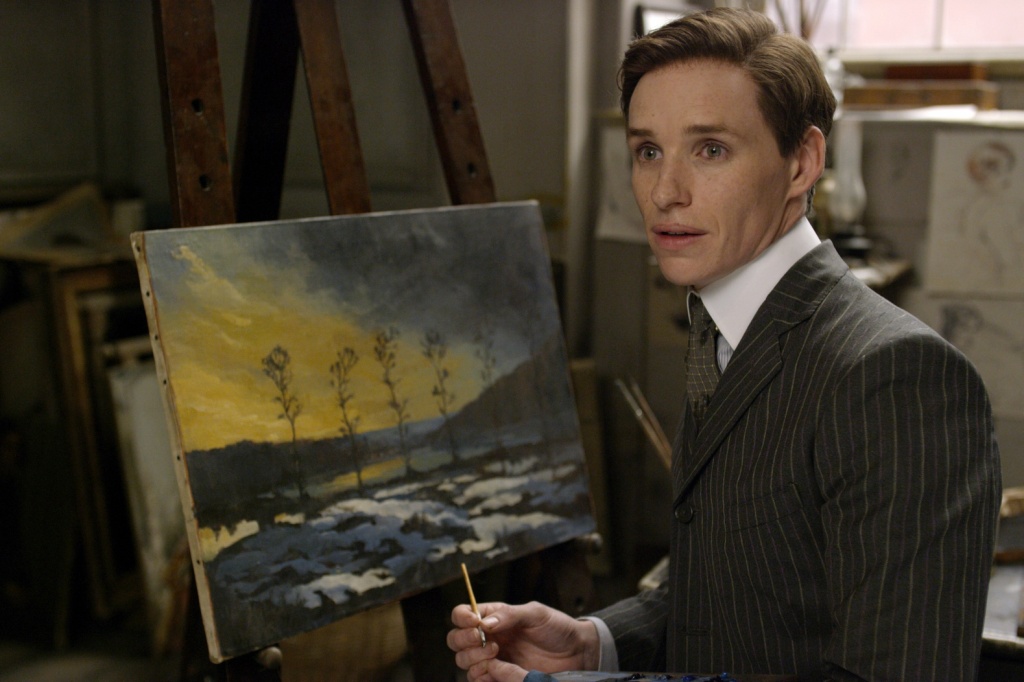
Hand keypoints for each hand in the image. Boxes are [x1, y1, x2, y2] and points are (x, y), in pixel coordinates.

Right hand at [447, 601, 599, 681]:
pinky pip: (477, 680)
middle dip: (465, 641)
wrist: (576, 653)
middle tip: (488, 641)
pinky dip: (481, 676)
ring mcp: (492, 659)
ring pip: (463, 661)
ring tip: (496, 654)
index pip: (463, 614)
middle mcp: (488, 638)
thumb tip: (484, 622)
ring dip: (474, 659)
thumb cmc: (557, 628)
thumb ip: (510, 615)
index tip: (474, 622)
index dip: (462, 618)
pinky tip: (496, 670)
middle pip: (455, 640)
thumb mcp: (536, 614)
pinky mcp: (500, 678)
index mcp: (493, 617)